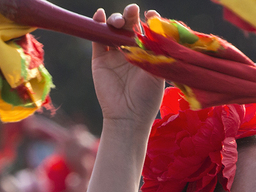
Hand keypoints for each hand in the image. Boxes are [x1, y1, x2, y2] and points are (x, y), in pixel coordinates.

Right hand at [90, 5, 163, 128]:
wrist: (127, 117)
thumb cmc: (147, 98)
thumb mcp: (158, 71)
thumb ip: (158, 49)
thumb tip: (157, 26)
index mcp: (146, 52)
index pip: (147, 29)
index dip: (149, 20)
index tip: (151, 15)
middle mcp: (130, 51)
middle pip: (129, 25)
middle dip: (130, 15)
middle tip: (132, 11)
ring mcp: (114, 54)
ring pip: (113, 29)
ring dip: (115, 19)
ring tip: (118, 21)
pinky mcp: (99, 59)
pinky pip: (97, 38)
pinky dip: (97, 24)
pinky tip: (100, 16)